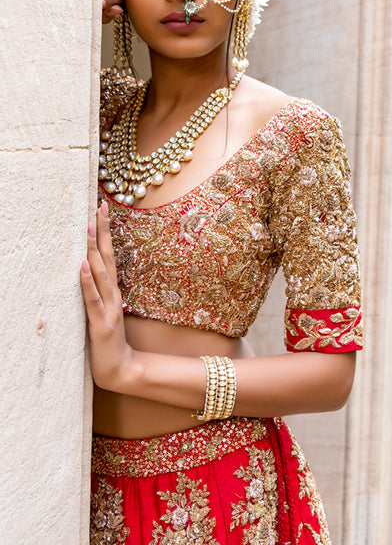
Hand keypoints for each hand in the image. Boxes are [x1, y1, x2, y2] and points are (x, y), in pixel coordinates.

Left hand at [80, 201, 133, 390]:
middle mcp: (112, 294)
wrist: (122, 370)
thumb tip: (89, 270)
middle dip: (103, 231)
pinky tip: (82, 266)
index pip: (108, 255)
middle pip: (107, 257)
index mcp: (112, 291)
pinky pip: (92, 299)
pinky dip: (87, 281)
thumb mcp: (105, 312)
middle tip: (100, 207)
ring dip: (95, 249)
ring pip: (101, 273)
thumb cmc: (110, 342)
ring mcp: (108, 308)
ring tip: (90, 228)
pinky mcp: (101, 323)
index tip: (101, 209)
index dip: (105, 232)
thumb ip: (100, 293)